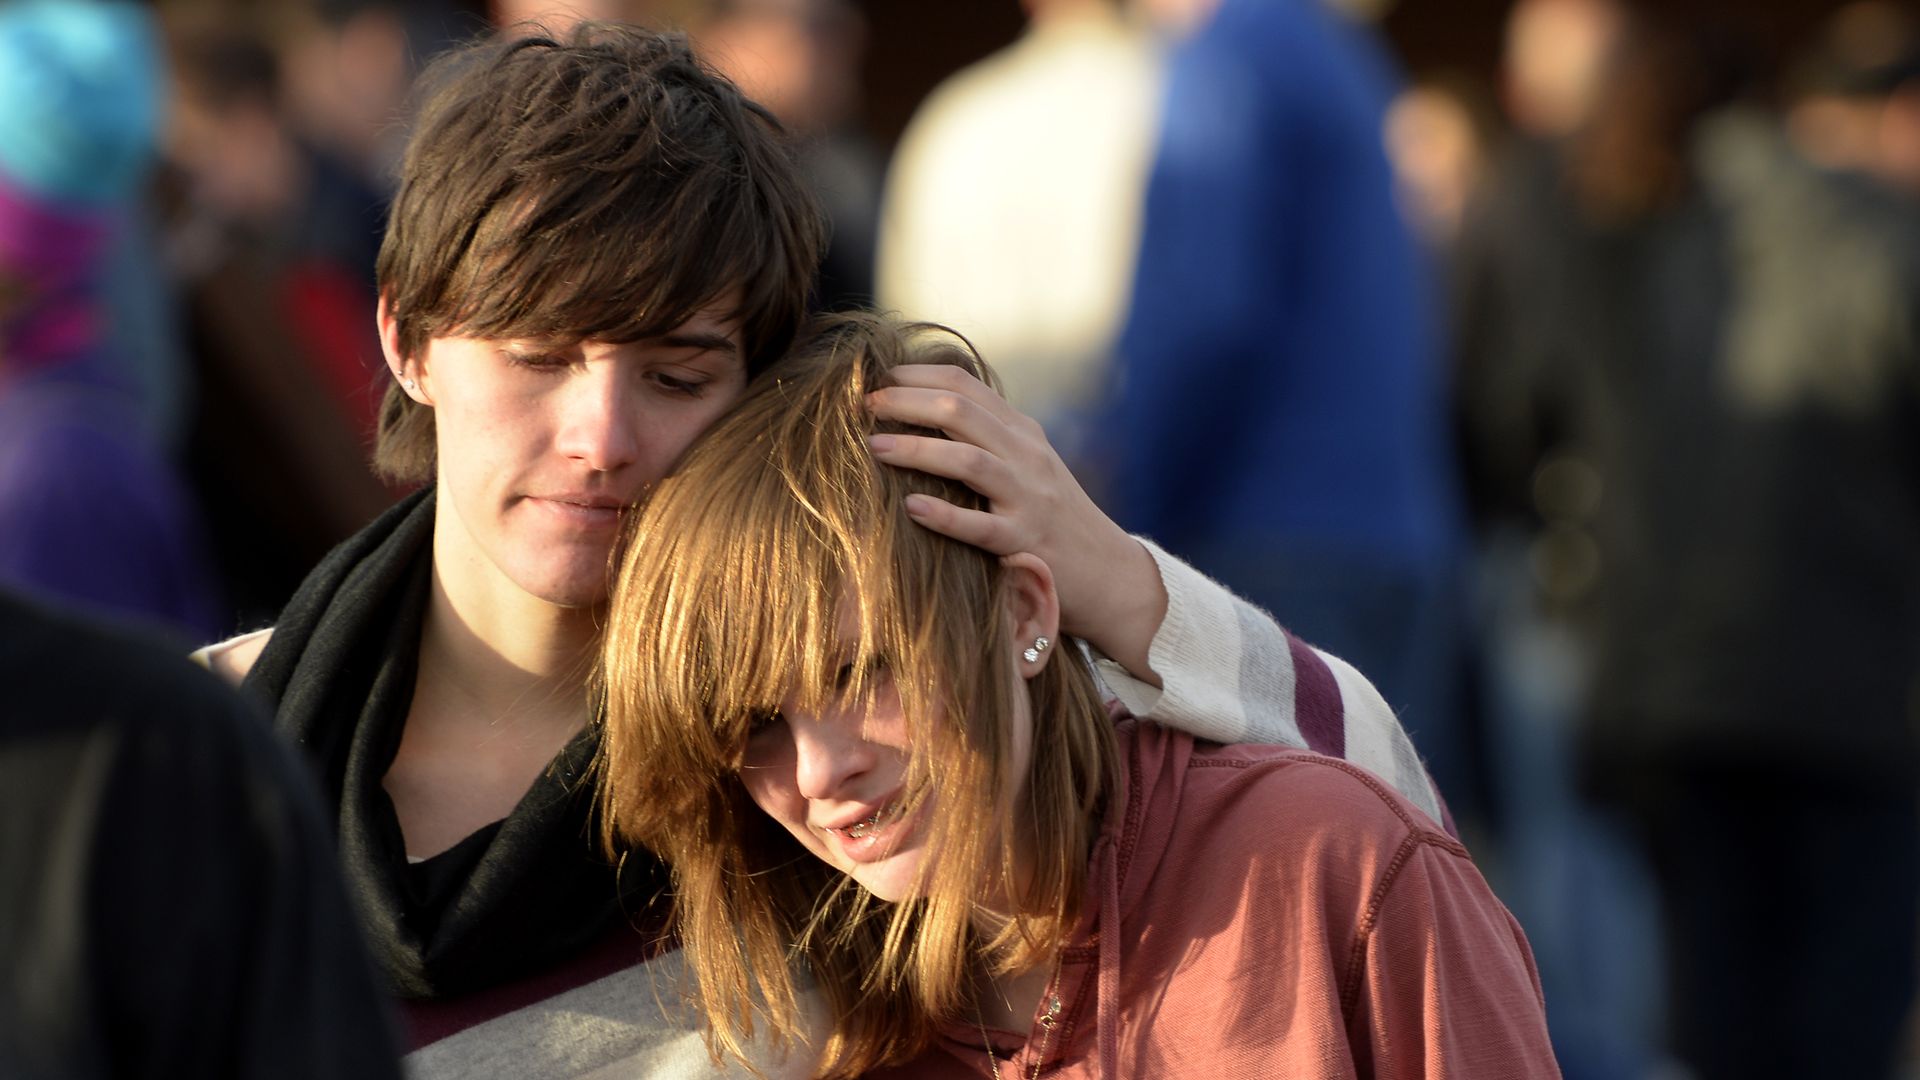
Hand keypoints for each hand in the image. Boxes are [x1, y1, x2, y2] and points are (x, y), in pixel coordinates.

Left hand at [866, 363, 1166, 683]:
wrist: (1109, 572)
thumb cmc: (1052, 519)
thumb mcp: (1025, 466)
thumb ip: (985, 438)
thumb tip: (921, 415)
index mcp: (1021, 433)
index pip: (965, 385)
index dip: (916, 376)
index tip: (875, 378)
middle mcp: (1026, 456)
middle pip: (961, 412)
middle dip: (907, 403)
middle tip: (864, 406)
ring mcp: (1028, 498)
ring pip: (969, 461)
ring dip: (917, 449)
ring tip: (873, 447)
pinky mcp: (1027, 543)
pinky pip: (982, 527)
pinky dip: (945, 515)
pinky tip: (911, 509)